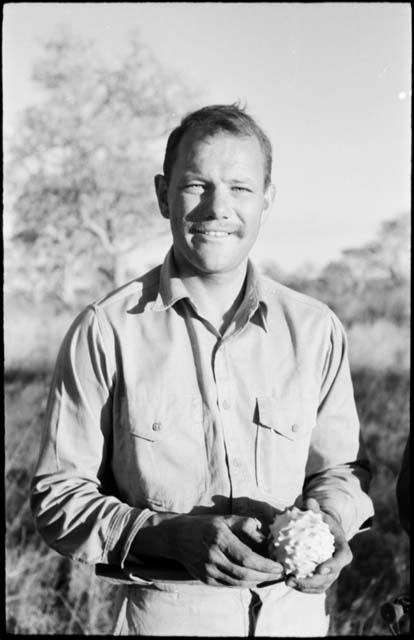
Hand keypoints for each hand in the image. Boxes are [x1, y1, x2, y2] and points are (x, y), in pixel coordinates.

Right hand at [168, 513, 283, 586]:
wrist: (177, 537)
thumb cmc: (204, 526)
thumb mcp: (224, 519)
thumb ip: (245, 524)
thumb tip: (264, 534)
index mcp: (219, 539)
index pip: (247, 558)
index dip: (265, 565)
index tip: (279, 566)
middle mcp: (213, 557)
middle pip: (244, 573)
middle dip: (265, 576)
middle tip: (279, 574)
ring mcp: (208, 570)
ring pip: (237, 582)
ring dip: (257, 581)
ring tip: (270, 577)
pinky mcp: (205, 579)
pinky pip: (229, 585)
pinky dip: (244, 584)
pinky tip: (253, 579)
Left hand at [285, 498, 352, 593]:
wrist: (321, 531)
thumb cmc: (319, 520)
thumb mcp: (317, 512)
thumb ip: (313, 507)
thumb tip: (309, 501)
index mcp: (342, 547)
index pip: (342, 558)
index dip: (333, 565)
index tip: (319, 569)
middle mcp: (339, 563)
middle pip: (331, 577)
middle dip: (314, 582)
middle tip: (295, 579)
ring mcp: (331, 572)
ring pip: (321, 586)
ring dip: (305, 587)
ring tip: (288, 581)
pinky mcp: (321, 578)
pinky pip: (313, 587)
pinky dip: (301, 587)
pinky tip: (287, 581)